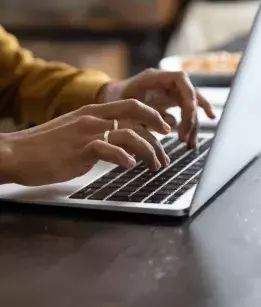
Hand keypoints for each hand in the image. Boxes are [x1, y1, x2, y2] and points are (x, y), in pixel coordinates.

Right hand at [0, 99, 170, 185]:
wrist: (17, 153)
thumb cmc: (45, 146)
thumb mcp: (74, 131)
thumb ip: (94, 132)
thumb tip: (115, 143)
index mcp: (92, 112)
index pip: (131, 105)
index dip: (152, 115)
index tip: (164, 128)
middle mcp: (93, 118)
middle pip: (136, 118)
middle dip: (157, 135)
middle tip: (167, 152)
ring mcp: (86, 133)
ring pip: (129, 135)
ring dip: (148, 151)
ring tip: (155, 166)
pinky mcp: (79, 150)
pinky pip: (108, 150)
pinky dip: (123, 158)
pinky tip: (130, 166)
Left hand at [99, 68, 214, 146]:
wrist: (110, 98)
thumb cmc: (114, 100)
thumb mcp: (125, 107)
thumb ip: (144, 115)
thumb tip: (168, 128)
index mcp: (154, 77)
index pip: (180, 79)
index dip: (189, 95)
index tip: (190, 114)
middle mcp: (165, 82)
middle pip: (188, 95)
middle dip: (190, 117)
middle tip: (183, 139)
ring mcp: (169, 91)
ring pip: (189, 104)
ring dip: (192, 123)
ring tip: (189, 143)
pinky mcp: (170, 100)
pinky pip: (186, 108)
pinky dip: (194, 117)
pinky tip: (207, 122)